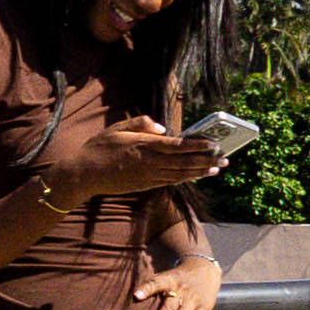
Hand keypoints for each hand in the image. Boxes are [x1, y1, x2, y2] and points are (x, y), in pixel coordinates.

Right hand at [41, 105, 203, 200]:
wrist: (84, 175)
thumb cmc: (98, 148)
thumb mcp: (116, 128)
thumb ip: (140, 123)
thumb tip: (163, 128)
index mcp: (144, 145)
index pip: (177, 146)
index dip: (197, 146)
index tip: (213, 144)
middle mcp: (149, 162)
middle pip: (184, 162)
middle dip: (206, 160)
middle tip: (225, 158)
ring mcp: (148, 176)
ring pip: (180, 174)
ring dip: (200, 171)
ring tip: (217, 169)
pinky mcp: (145, 185)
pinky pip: (170, 182)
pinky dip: (185, 179)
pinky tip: (196, 176)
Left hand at [139, 263, 216, 309]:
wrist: (205, 269)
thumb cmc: (177, 278)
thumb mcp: (166, 276)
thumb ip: (152, 287)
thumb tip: (131, 300)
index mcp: (169, 280)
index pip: (156, 283)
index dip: (147, 289)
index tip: (136, 296)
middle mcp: (181, 290)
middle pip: (168, 309)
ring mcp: (193, 300)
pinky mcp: (204, 309)